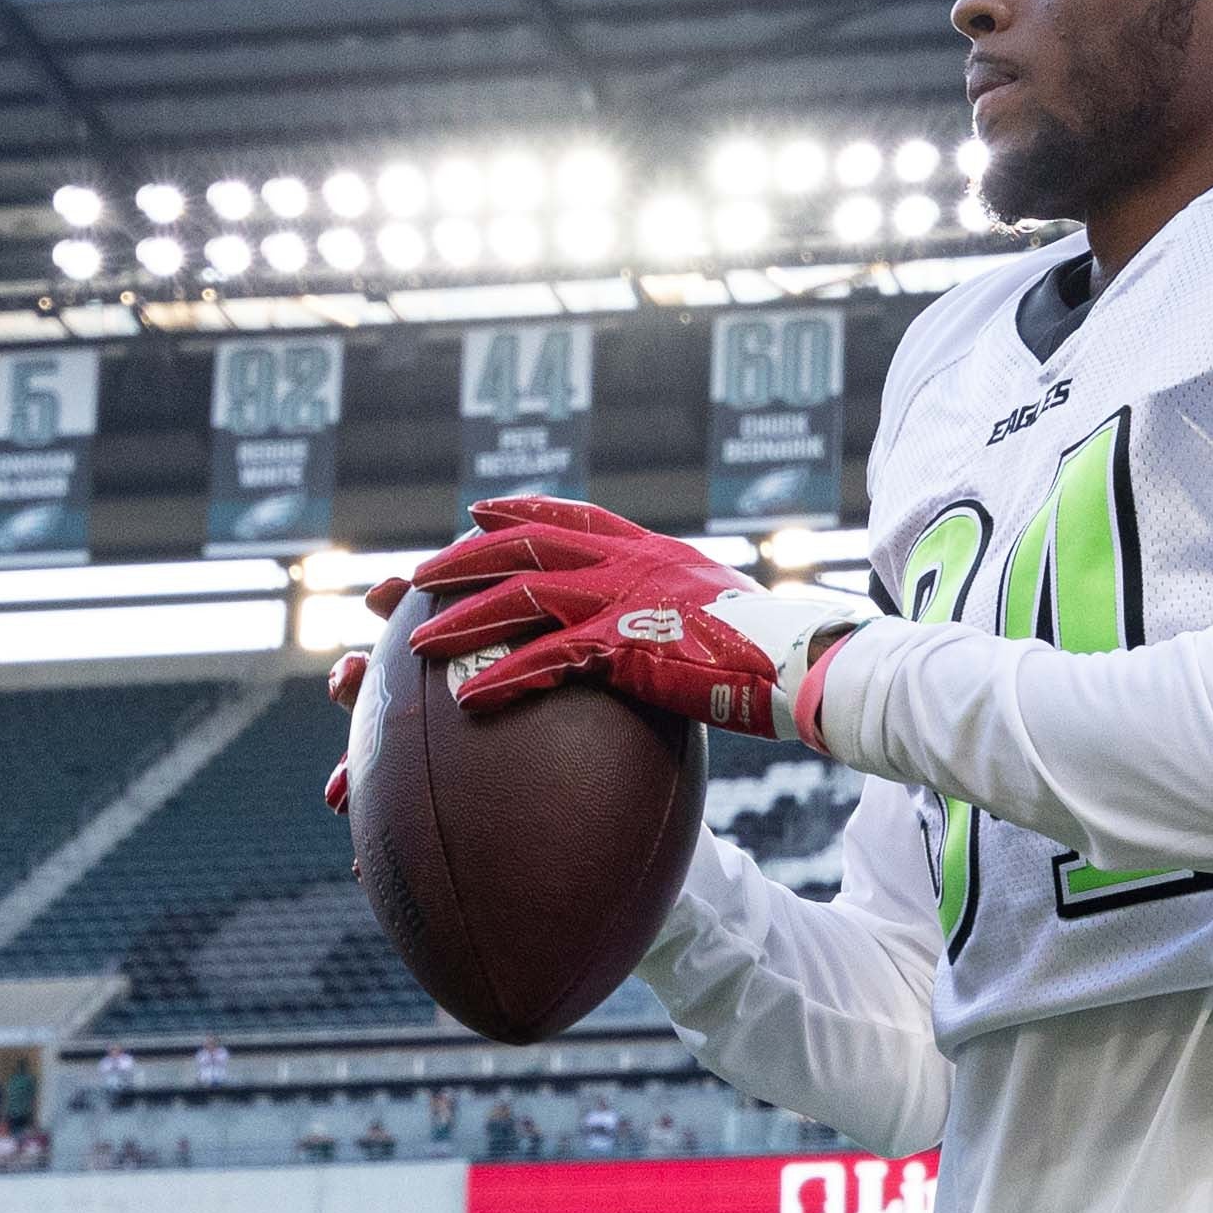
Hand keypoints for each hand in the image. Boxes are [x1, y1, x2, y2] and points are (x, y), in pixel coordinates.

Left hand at [400, 496, 853, 739]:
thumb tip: (674, 642)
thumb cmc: (775, 654)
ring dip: (462, 619)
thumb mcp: (723, 619)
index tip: (475, 512)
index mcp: (652, 551)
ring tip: (412, 644)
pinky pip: (548, 659)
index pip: (573, 517)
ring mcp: (625, 598)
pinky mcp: (627, 643)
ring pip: (521, 596)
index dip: (520, 512)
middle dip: (457, 562)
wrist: (806, 662)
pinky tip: (467, 701)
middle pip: (523, 546)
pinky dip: (503, 677)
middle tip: (406, 582)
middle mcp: (631, 562)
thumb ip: (683, 618)